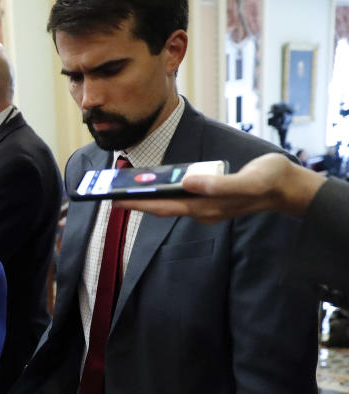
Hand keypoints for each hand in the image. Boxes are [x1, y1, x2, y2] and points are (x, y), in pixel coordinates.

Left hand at [114, 153, 325, 222]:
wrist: (288, 188)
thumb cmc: (269, 181)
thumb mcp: (249, 181)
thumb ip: (219, 184)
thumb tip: (188, 181)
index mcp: (206, 206)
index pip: (163, 206)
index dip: (138, 203)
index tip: (114, 199)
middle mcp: (201, 210)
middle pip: (161, 207)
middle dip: (135, 202)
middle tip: (109, 195)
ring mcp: (205, 206)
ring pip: (169, 204)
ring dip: (147, 198)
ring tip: (124, 190)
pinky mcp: (210, 200)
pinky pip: (180, 198)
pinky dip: (163, 193)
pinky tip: (154, 186)